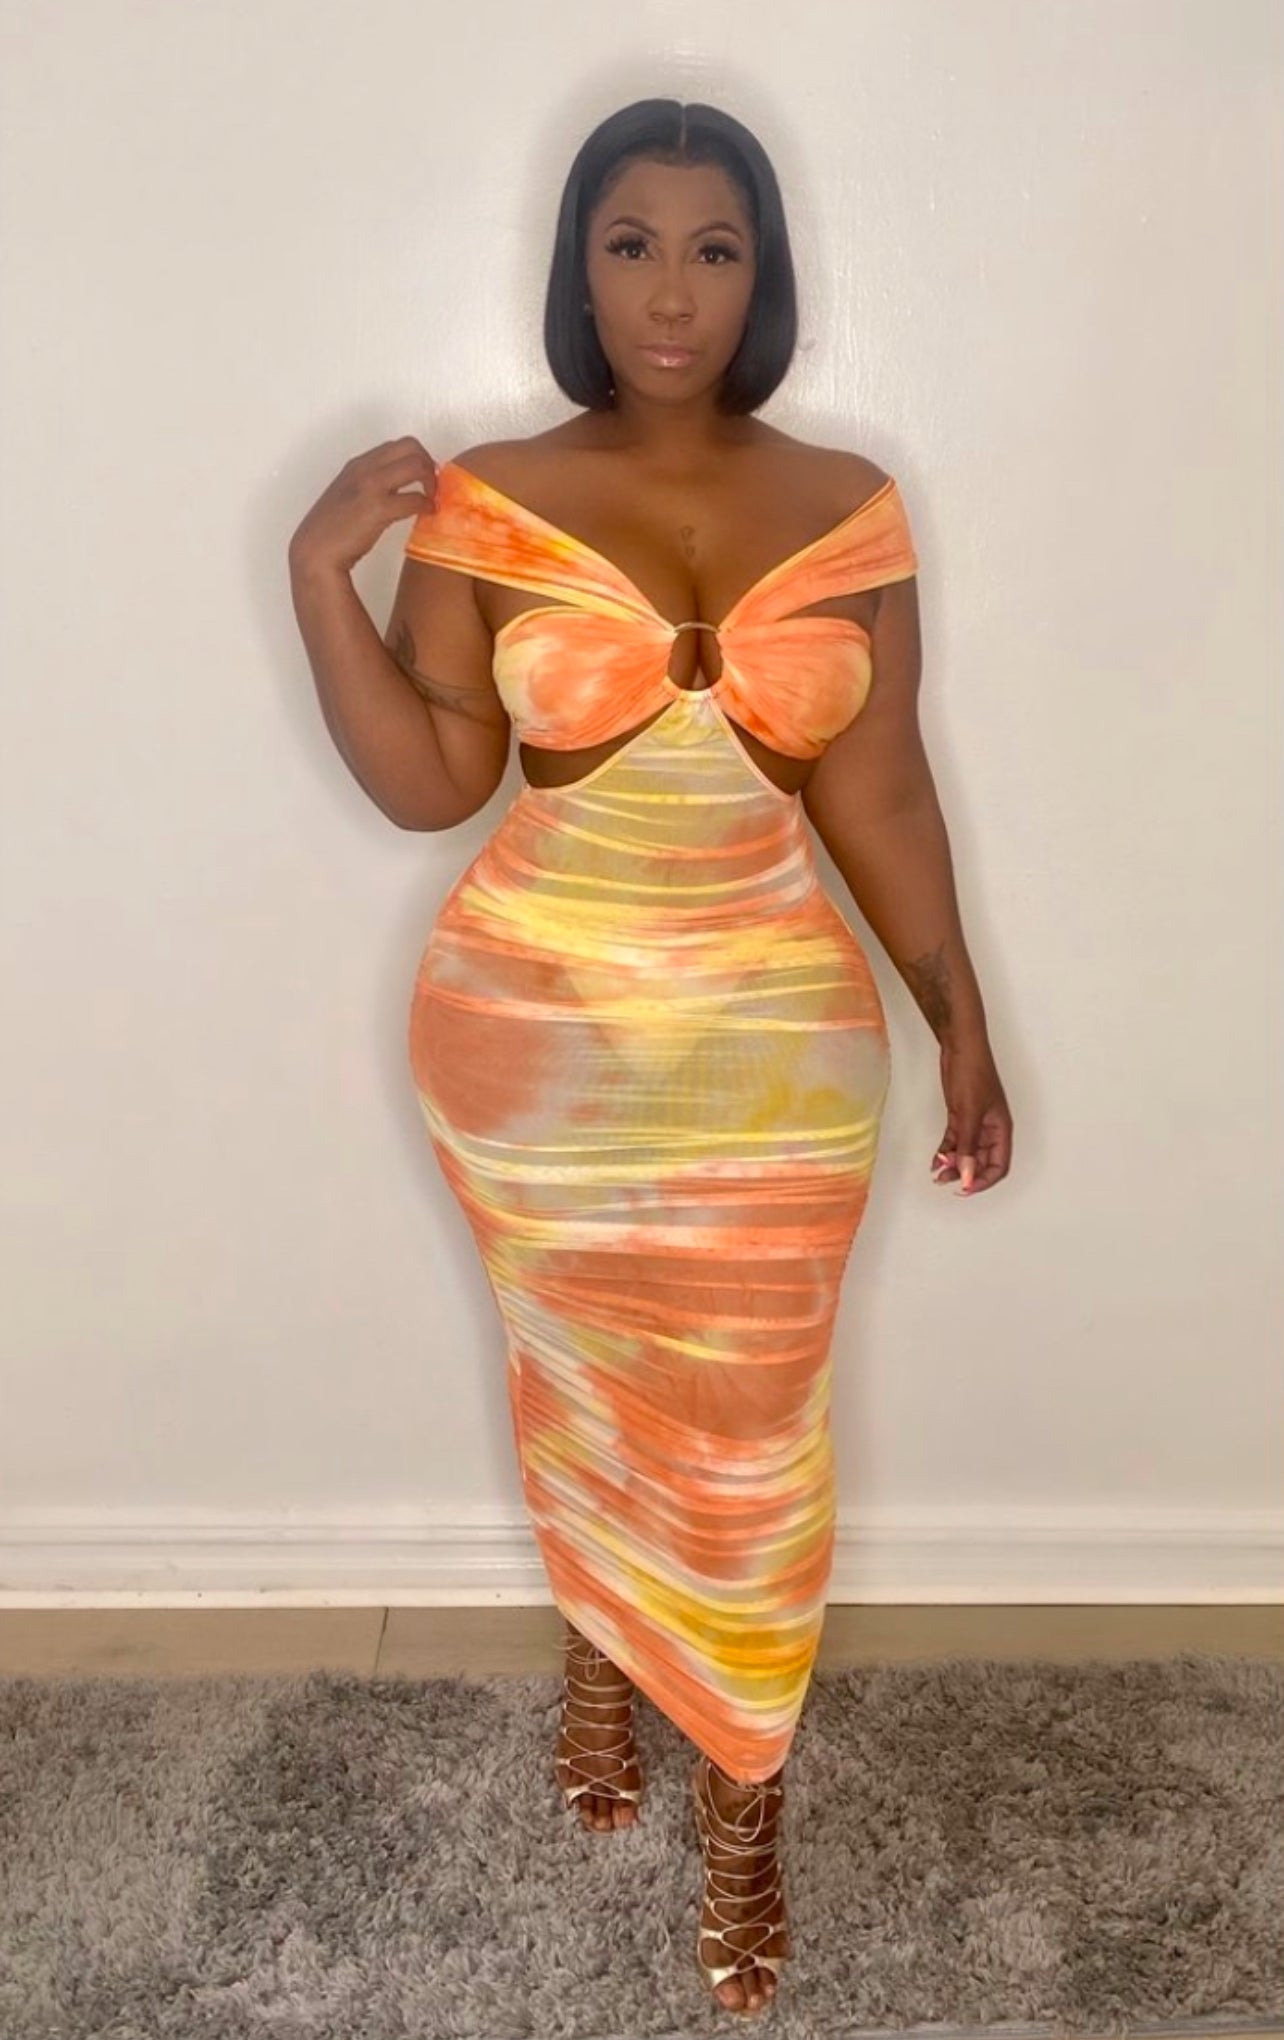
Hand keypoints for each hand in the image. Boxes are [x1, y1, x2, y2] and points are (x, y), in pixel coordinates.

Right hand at [288, 435, 438, 578]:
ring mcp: (370, 485)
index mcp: (356, 465)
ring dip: (431, 480)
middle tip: (432, 484)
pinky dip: (427, 504)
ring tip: (432, 498)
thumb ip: (369, 486)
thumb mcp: (348, 496)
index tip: (423, 475)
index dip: (417, 457)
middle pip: (411, 446)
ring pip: (416, 464)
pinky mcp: (377, 508)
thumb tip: (395, 490)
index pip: (396, 445)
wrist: (315, 551)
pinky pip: (414, 497)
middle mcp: (364, 468)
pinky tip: (427, 513)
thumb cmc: (331, 531)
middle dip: (428, 463)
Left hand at [930, 1036, 1012, 1195]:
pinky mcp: (960, 1117)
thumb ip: (967, 1147)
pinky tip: (935, 1160)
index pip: (998, 1166)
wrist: (960, 1048)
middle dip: (964, 1174)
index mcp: (1001, 1129)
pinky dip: (945, 1151)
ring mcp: (974, 1123)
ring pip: (966, 1153)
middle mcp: (990, 1130)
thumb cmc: (972, 1073)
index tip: (964, 1188)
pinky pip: (954, 1141)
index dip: (983, 1180)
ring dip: (953, 1164)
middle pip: (981, 1162)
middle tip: (944, 1180)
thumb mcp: (969, 1114)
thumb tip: (967, 1176)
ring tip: (937, 1172)